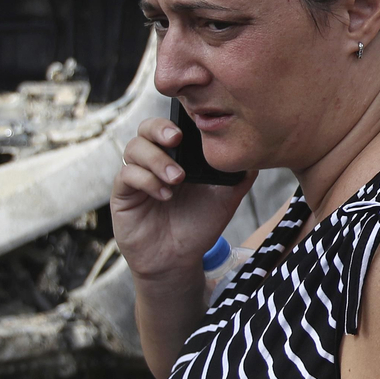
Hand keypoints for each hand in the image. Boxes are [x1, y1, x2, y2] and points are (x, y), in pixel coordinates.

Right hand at [110, 115, 253, 282]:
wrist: (179, 259)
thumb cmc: (200, 225)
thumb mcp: (226, 198)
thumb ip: (240, 175)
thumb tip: (256, 154)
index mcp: (178, 155)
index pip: (172, 125)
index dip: (178, 119)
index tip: (193, 126)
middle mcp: (154, 160)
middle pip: (146, 128)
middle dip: (160, 129)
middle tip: (177, 140)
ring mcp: (137, 175)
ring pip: (133, 148)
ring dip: (156, 159)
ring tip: (177, 178)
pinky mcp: (123, 193)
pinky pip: (126, 175)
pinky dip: (146, 180)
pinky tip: (165, 195)